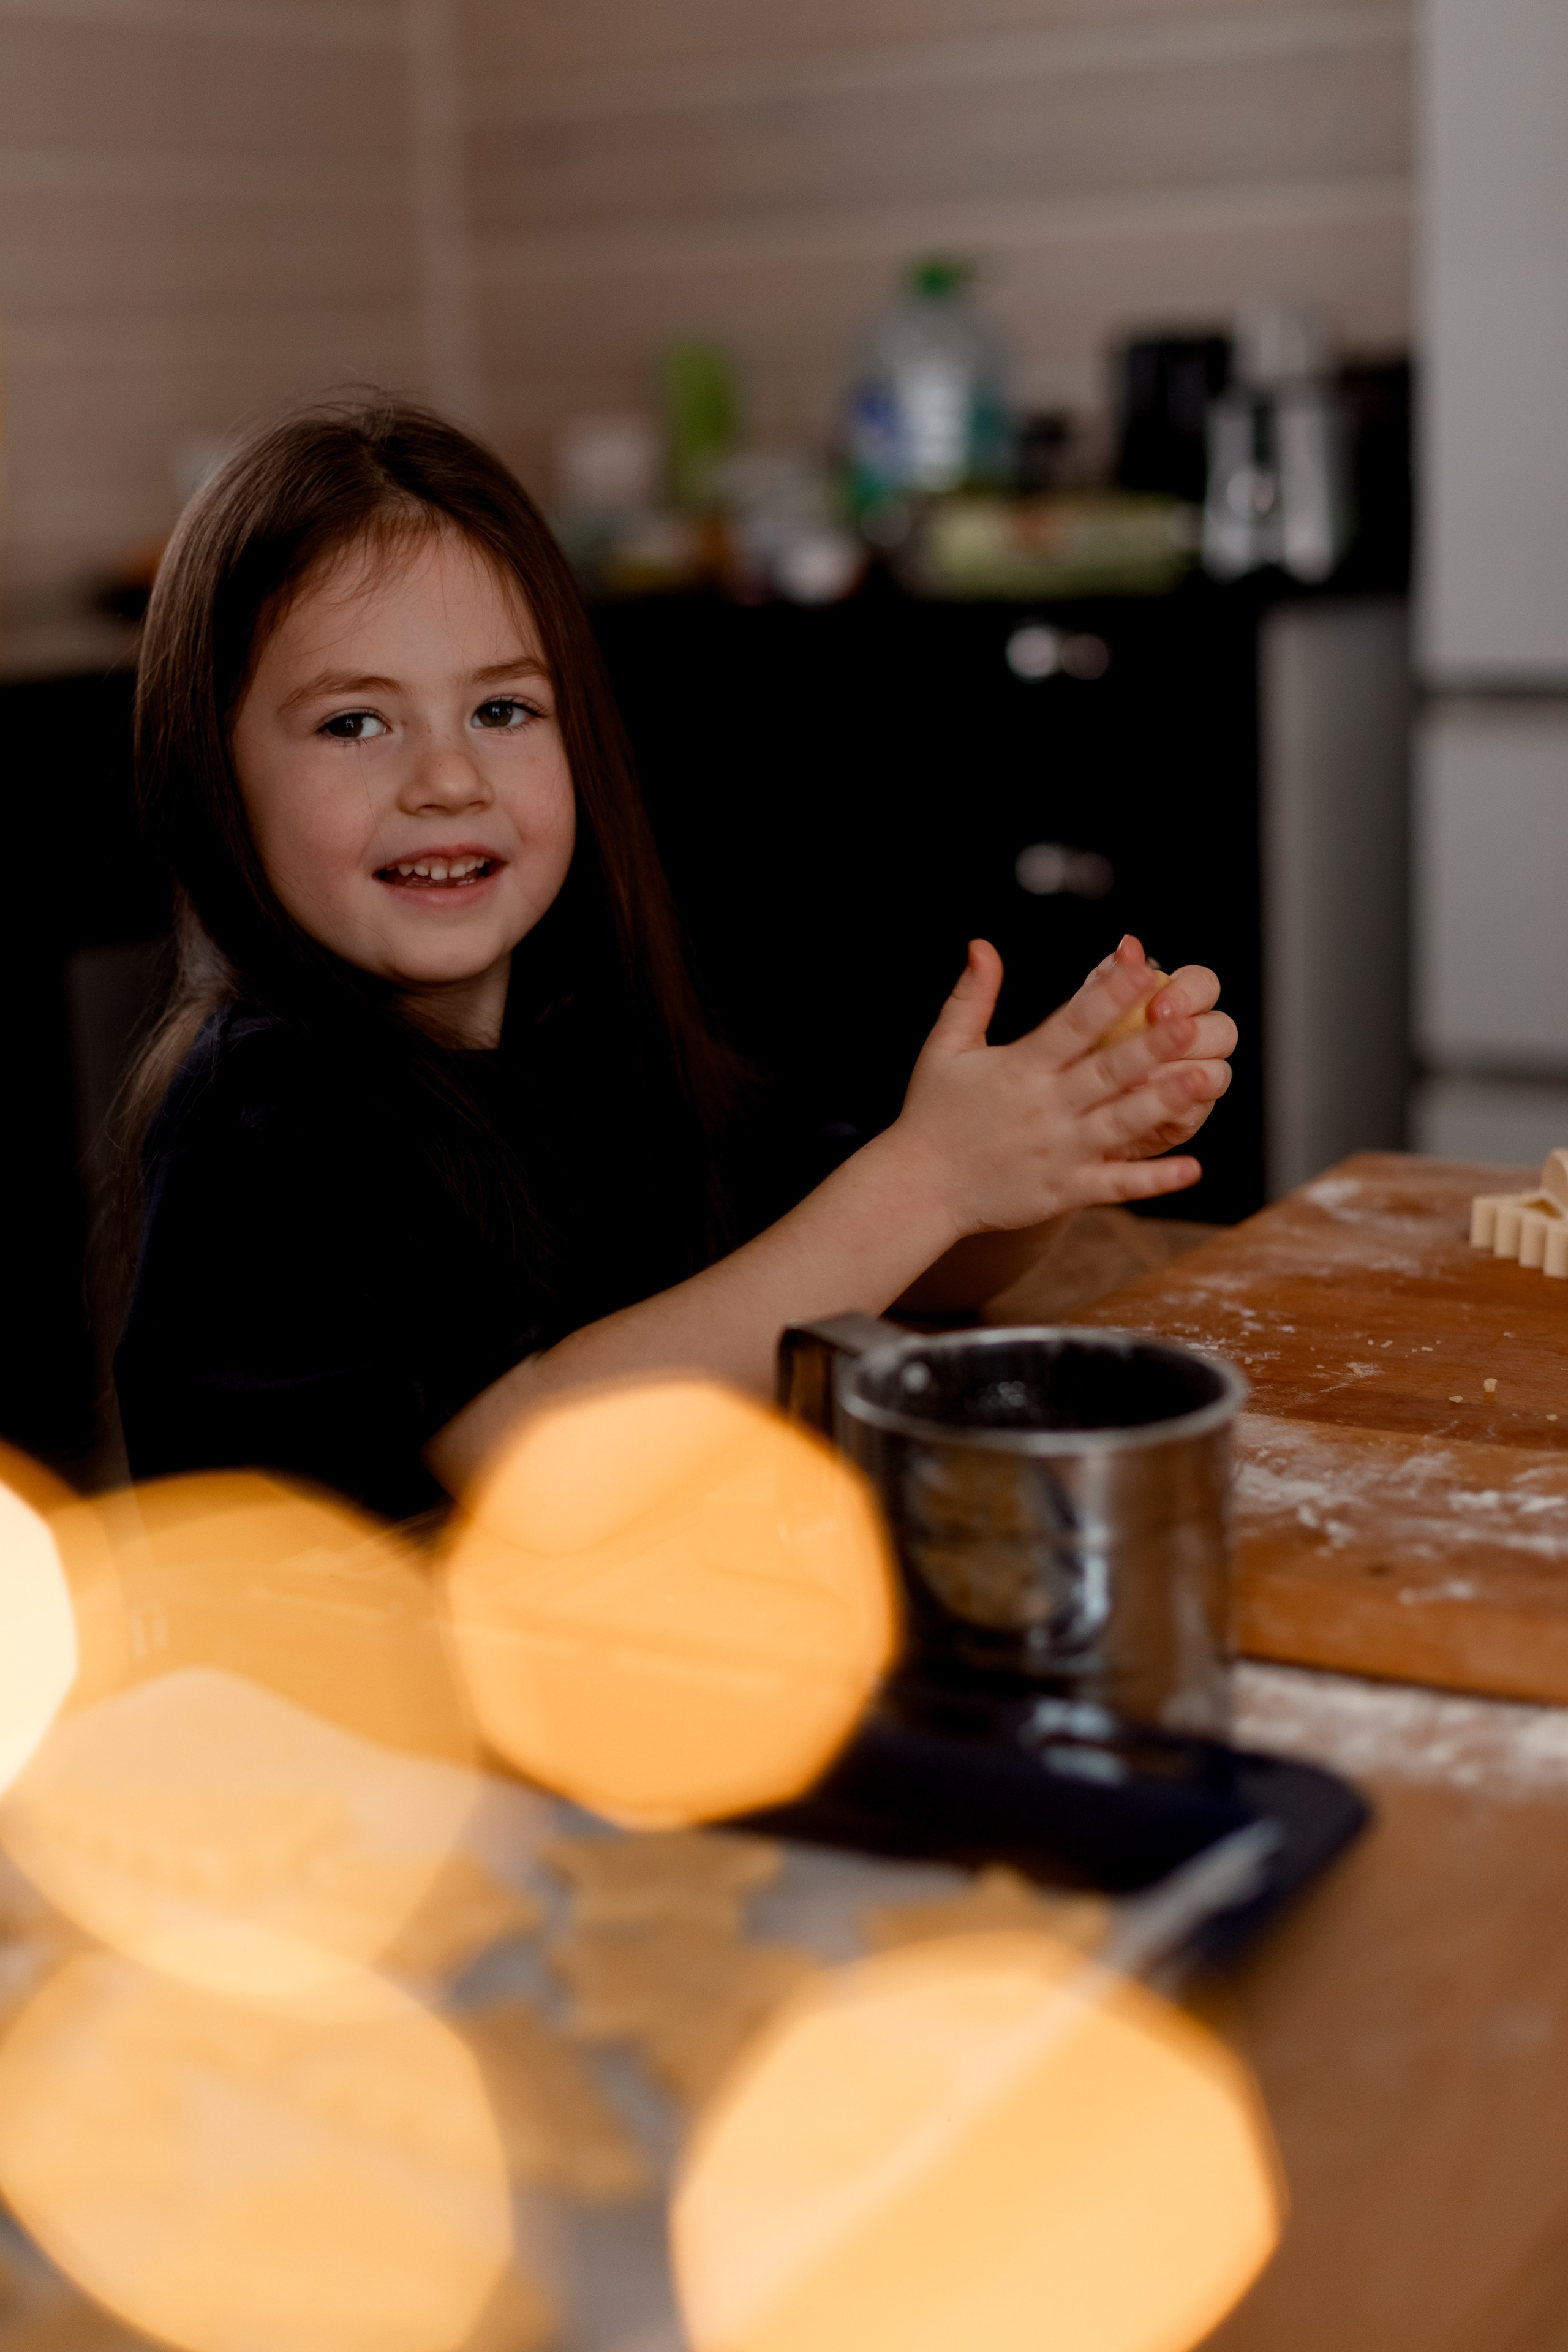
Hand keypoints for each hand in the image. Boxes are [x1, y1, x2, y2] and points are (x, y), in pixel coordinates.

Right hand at [889, 936, 1235, 1237]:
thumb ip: (971, 997)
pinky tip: (1192, 1168)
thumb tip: (982, 945)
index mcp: (1020, 1068)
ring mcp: (1058, 1151)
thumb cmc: (933, 1114)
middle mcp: (1044, 1107)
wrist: (919, 1188)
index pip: (1071, 1023)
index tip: (1139, 964)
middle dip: (1150, 1044)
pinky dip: (1153, 1178)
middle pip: (1106, 1070)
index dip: (1107, 993)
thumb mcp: (945, 1048)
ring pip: (1121, 1123)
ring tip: (1204, 1080)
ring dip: (1164, 1102)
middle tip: (1190, 1021)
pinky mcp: (1064, 1190)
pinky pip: (1115, 1184)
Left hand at [1104, 933, 1236, 1158]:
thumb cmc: (1086, 1049)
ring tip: (1143, 1074)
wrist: (1070, 1108)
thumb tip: (1128, 945)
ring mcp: (1198, 1078)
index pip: (1204, 985)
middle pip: (1223, 1028)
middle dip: (1194, 1031)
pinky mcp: (1190, 1114)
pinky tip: (1148, 1100)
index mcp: (1178, 1003)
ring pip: (1217, 1070)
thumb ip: (1111, 979)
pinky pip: (1198, 1109)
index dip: (1189, 992)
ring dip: (1182, 1070)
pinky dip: (1176, 1105)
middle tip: (1159, 1035)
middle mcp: (1197, 1038)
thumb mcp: (1089, 1012)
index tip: (1158, 1003)